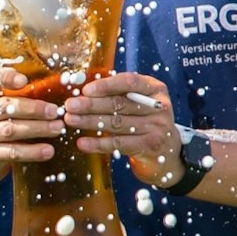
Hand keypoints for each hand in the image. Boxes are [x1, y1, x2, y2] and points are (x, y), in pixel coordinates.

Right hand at [0, 68, 66, 185]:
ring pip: (11, 130)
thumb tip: (41, 88)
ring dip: (37, 129)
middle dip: (33, 109)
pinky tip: (47, 150)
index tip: (24, 82)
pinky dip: (31, 152)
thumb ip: (10, 96)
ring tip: (57, 128)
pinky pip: (11, 152)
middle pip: (6, 107)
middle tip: (54, 111)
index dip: (6, 79)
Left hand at [63, 72, 189, 188]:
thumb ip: (118, 94)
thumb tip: (84, 91)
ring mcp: (157, 127)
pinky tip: (82, 142)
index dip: (106, 85)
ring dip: (90, 121)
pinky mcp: (150, 146)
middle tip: (70, 106)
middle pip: (120, 104)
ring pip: (117, 123)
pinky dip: (98, 143)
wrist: (167, 153)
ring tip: (70, 120)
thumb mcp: (138, 102)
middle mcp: (159, 106)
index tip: (85, 90)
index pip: (129, 82)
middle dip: (92, 104)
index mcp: (154, 89)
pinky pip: (118, 144)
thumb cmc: (145, 121)